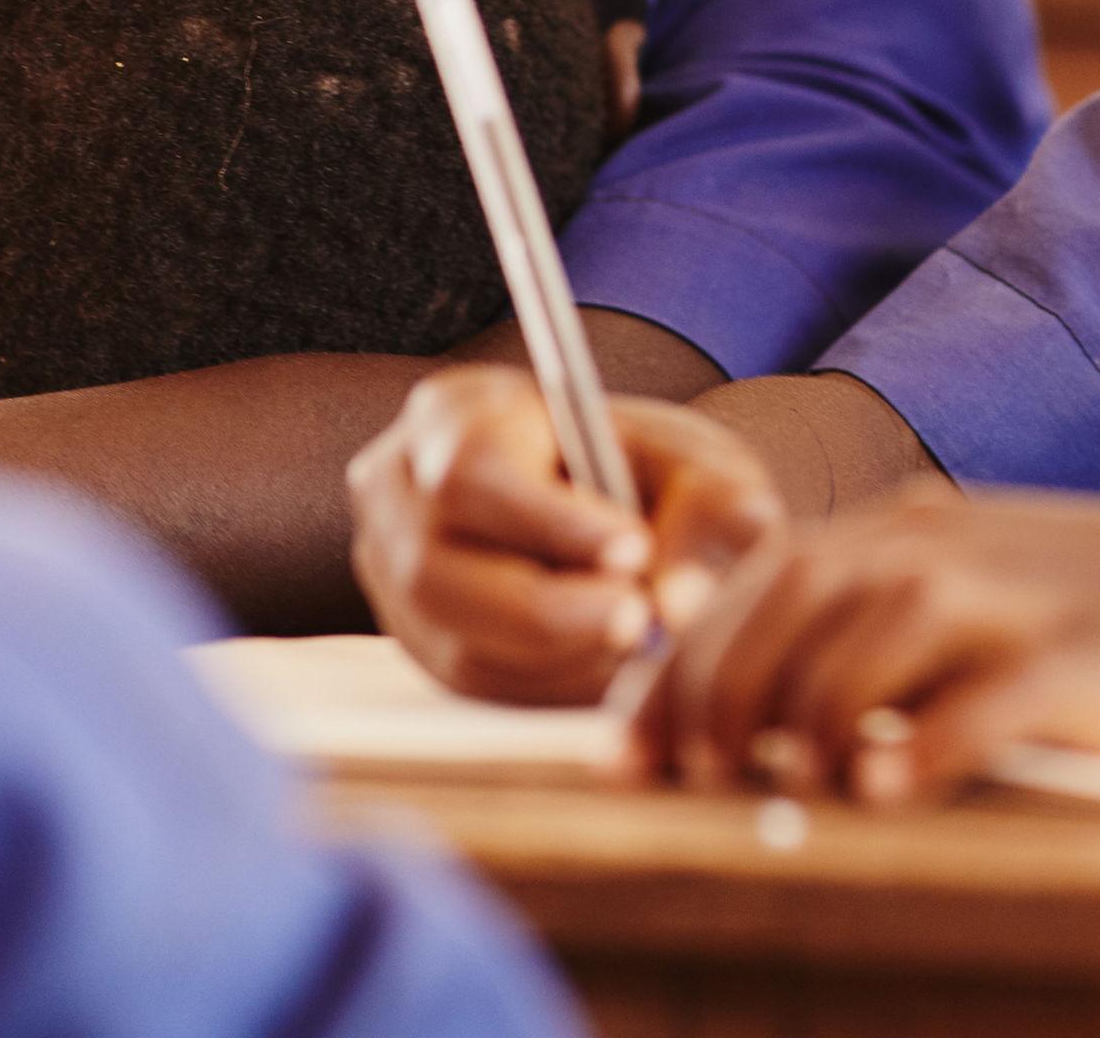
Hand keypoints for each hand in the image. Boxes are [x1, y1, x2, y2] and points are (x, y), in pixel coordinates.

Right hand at [348, 368, 780, 702]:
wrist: (616, 501)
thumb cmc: (646, 465)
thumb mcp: (690, 457)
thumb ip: (706, 506)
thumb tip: (677, 601)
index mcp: (450, 414)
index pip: (470, 473)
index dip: (548, 522)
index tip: (635, 549)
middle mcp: (396, 492)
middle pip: (435, 572)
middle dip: (549, 610)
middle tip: (641, 621)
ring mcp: (394, 574)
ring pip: (454, 641)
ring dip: (558, 657)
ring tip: (640, 640)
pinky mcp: (420, 639)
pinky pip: (473, 682)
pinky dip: (550, 684)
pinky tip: (610, 663)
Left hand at [638, 491, 1099, 806]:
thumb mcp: (993, 588)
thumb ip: (884, 623)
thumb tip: (760, 701)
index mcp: (919, 533)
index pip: (757, 586)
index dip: (677, 667)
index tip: (627, 754)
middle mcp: (952, 548)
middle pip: (789, 606)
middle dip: (715, 696)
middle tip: (682, 782)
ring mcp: (1020, 601)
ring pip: (869, 644)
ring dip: (805, 720)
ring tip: (777, 791)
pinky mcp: (1087, 664)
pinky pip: (984, 703)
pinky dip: (922, 749)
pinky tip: (883, 793)